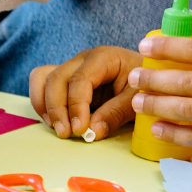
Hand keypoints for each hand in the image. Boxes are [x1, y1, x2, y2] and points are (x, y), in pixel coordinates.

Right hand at [29, 46, 143, 140]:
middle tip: (66, 133)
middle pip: (56, 79)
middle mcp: (82, 60)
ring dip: (45, 105)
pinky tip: (55, 121)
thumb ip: (116, 113)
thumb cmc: (145, 85)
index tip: (79, 129)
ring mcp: (71, 68)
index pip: (80, 80)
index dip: (76, 106)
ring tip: (58, 127)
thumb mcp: (137, 99)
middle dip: (57, 108)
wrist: (149, 80)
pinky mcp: (66, 81)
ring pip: (43, 79)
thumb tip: (92, 131)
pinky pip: (43, 84)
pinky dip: (43, 103)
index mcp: (103, 57)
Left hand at [128, 36, 191, 159]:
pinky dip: (175, 133)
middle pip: (188, 80)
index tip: (146, 46)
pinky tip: (157, 128)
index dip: (169, 46)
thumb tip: (189, 57)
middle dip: (154, 79)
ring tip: (137, 101)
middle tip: (133, 77)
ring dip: (157, 105)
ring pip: (189, 109)